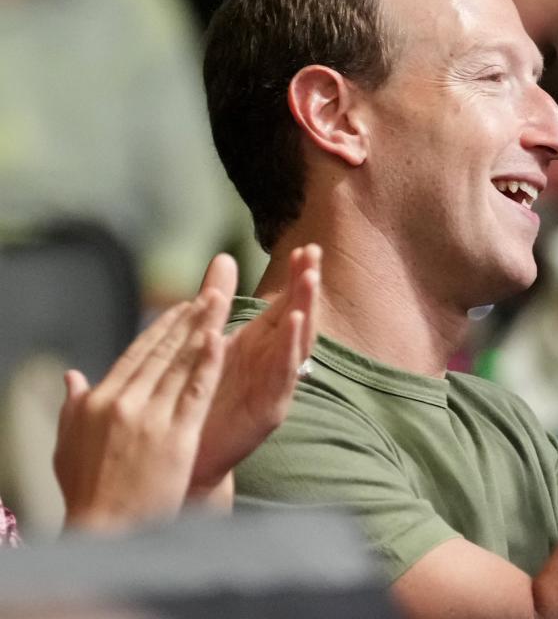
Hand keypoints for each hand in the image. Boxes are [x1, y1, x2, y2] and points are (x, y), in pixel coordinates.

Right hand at [54, 290, 228, 531]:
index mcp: (100, 401)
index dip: (161, 328)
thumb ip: (73, 407)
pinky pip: (196, 391)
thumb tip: (72, 376)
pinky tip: (220, 339)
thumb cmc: (87, 494)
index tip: (180, 307)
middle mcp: (124, 402)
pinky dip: (208, 363)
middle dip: (188, 319)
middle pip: (161, 351)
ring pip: (181, 363)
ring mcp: (150, 417)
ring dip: (203, 328)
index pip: (137, 354)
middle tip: (210, 292)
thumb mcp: (70, 446)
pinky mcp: (176, 436)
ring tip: (220, 302)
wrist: (104, 531)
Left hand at [188, 245, 320, 492]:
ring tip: (309, 280)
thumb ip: (218, 300)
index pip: (284, 303)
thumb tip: (224, 258)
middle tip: (314, 255)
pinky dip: (289, 348)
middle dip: (306, 286)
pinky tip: (293, 324)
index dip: (296, 277)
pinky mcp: (269, 409)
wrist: (186, 456)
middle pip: (297, 317)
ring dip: (304, 310)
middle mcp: (272, 362)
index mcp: (259, 344)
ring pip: (297, 343)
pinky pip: (284, 375)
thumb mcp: (208, 340)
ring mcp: (274, 385)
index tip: (306, 247)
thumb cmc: (198, 400)